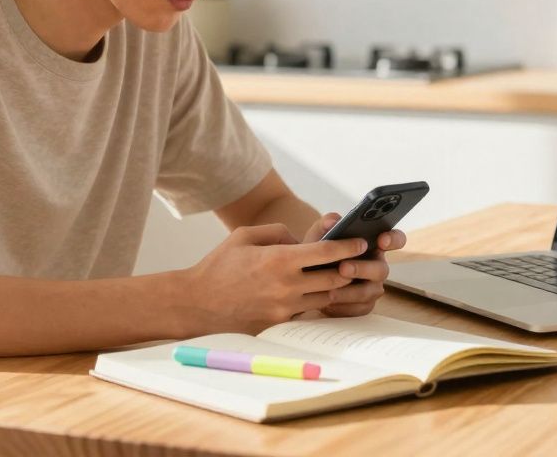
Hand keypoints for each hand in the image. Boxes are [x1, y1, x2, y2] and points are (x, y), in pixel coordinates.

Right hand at [180, 223, 366, 335]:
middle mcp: (286, 286)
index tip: (361, 242)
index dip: (349, 246)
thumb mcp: (244, 236)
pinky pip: (307, 313)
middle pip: (334, 279)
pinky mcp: (279, 325)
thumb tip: (299, 240)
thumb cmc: (218, 266)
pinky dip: (314, 303)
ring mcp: (284, 309)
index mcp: (279, 260)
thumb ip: (277, 232)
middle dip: (349, 269)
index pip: (327, 253)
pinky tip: (315, 295)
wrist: (196, 304)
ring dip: (335, 289)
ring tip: (341, 279)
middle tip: (358, 262)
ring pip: (325, 299)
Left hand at [301, 213, 407, 317]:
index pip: (395, 240)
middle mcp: (377, 266)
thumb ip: (325, 225)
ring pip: (371, 291)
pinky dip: (344, 306)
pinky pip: (360, 308)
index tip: (382, 240)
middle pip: (382, 269)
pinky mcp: (364, 305)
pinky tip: (328, 303)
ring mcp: (373, 287)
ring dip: (351, 291)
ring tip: (330, 291)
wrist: (306, 279)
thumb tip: (332, 220)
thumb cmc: (318, 254)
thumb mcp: (318, 237)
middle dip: (362, 268)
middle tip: (343, 267)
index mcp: (373, 245)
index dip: (393, 239)